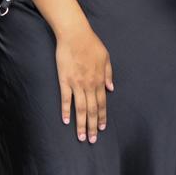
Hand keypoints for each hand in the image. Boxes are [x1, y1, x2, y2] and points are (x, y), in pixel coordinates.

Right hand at [55, 22, 113, 142]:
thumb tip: (111, 88)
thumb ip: (108, 74)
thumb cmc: (91, 44)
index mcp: (99, 80)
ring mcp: (76, 84)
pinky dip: (66, 110)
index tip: (102, 128)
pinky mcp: (64, 80)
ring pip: (80, 108)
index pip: (102, 103)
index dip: (102, 117)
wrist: (75, 35)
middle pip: (92, 110)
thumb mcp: (106, 57)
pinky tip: (66, 121)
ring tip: (81, 136)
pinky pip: (66, 99)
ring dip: (81, 124)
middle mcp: (89, 85)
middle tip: (92, 140)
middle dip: (92, 126)